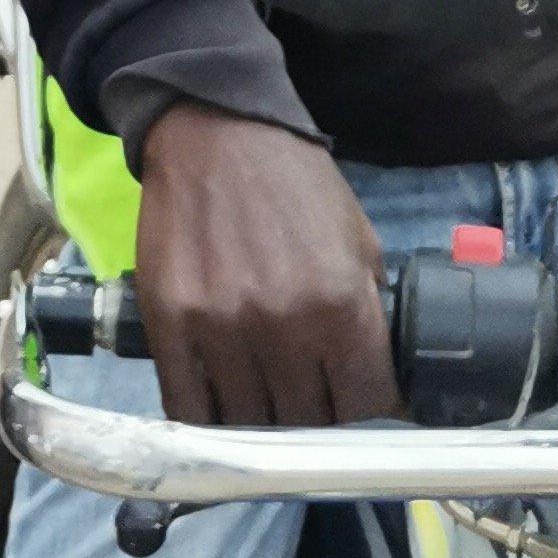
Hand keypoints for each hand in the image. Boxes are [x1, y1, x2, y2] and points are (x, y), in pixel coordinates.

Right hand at [134, 103, 396, 425]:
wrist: (217, 129)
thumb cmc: (295, 184)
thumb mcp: (358, 238)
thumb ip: (371, 314)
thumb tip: (389, 389)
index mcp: (340, 301)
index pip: (366, 407)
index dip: (369, 417)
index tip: (361, 412)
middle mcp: (282, 321)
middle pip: (306, 426)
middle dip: (316, 421)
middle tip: (312, 403)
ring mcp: (220, 326)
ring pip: (248, 428)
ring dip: (262, 427)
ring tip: (267, 404)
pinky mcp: (169, 323)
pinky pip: (187, 410)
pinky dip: (207, 421)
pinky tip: (221, 406)